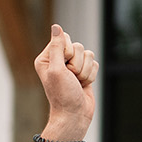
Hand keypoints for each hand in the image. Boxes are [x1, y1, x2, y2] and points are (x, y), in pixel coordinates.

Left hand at [35, 25, 98, 140]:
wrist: (74, 115)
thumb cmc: (63, 95)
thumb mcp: (56, 70)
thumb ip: (57, 47)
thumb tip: (56, 26)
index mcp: (47, 57)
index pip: (63, 39)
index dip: (67, 52)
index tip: (64, 68)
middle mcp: (59, 60)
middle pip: (78, 46)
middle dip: (77, 64)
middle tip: (70, 78)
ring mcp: (72, 66)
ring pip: (88, 55)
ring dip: (85, 71)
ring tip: (76, 83)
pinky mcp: (84, 72)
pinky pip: (95, 64)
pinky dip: (91, 76)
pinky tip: (83, 85)